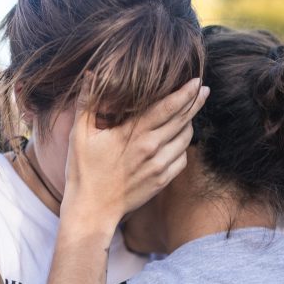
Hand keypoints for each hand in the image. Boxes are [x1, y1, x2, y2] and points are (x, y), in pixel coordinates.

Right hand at [62, 77, 208, 232]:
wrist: (92, 210)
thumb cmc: (83, 171)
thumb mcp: (79, 134)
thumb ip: (87, 102)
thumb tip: (91, 73)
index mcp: (133, 133)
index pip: (167, 107)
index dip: (184, 93)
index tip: (196, 81)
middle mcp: (150, 148)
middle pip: (183, 119)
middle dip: (195, 102)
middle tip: (204, 90)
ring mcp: (159, 166)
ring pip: (185, 138)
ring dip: (188, 123)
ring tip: (187, 114)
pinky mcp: (162, 181)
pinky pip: (182, 159)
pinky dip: (182, 147)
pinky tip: (176, 141)